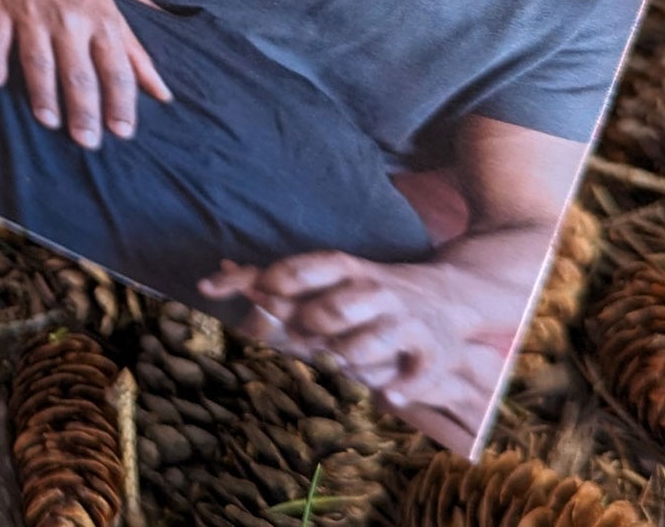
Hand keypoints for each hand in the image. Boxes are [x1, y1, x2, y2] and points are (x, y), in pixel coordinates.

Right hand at [0, 0, 169, 148]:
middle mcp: (69, 16)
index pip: (116, 66)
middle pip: (79, 70)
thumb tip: (162, 94)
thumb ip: (133, 53)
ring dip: (43, 92)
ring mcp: (32, 11)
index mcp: (100, 17)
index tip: (122, 132)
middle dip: (85, 109)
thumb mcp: (104, 8)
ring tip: (49, 122)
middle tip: (87, 142)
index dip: (121, 100)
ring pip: (40, 58)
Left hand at [200, 253, 498, 418]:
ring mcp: (403, 323)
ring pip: (368, 343)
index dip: (283, 278)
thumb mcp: (330, 277)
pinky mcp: (431, 353)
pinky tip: (386, 397)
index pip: (310, 268)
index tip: (259, 288)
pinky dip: (401, 387)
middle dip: (312, 325)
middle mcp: (373, 293)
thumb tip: (214, 277)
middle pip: (332, 310)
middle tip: (303, 337)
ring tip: (339, 363)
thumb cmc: (368, 292)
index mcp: (345, 271)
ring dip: (348, 357)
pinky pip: (416, 373)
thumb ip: (275, 281)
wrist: (450, 297)